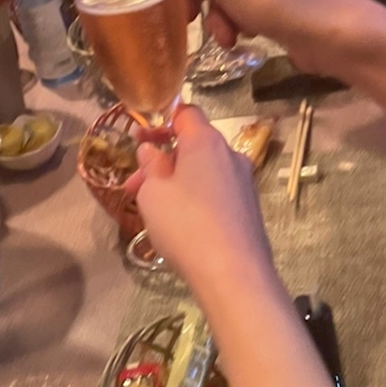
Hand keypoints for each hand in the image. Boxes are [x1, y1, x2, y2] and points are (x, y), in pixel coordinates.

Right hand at [130, 106, 272, 290]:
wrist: (234, 273)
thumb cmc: (186, 224)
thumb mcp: (153, 193)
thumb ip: (150, 166)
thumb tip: (151, 151)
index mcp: (206, 141)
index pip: (186, 113)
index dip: (162, 120)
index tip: (141, 137)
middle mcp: (230, 155)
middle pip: (194, 144)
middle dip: (163, 159)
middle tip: (136, 184)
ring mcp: (244, 182)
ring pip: (204, 170)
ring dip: (177, 181)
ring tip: (153, 209)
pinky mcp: (249, 208)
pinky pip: (217, 191)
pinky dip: (196, 197)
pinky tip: (180, 224)